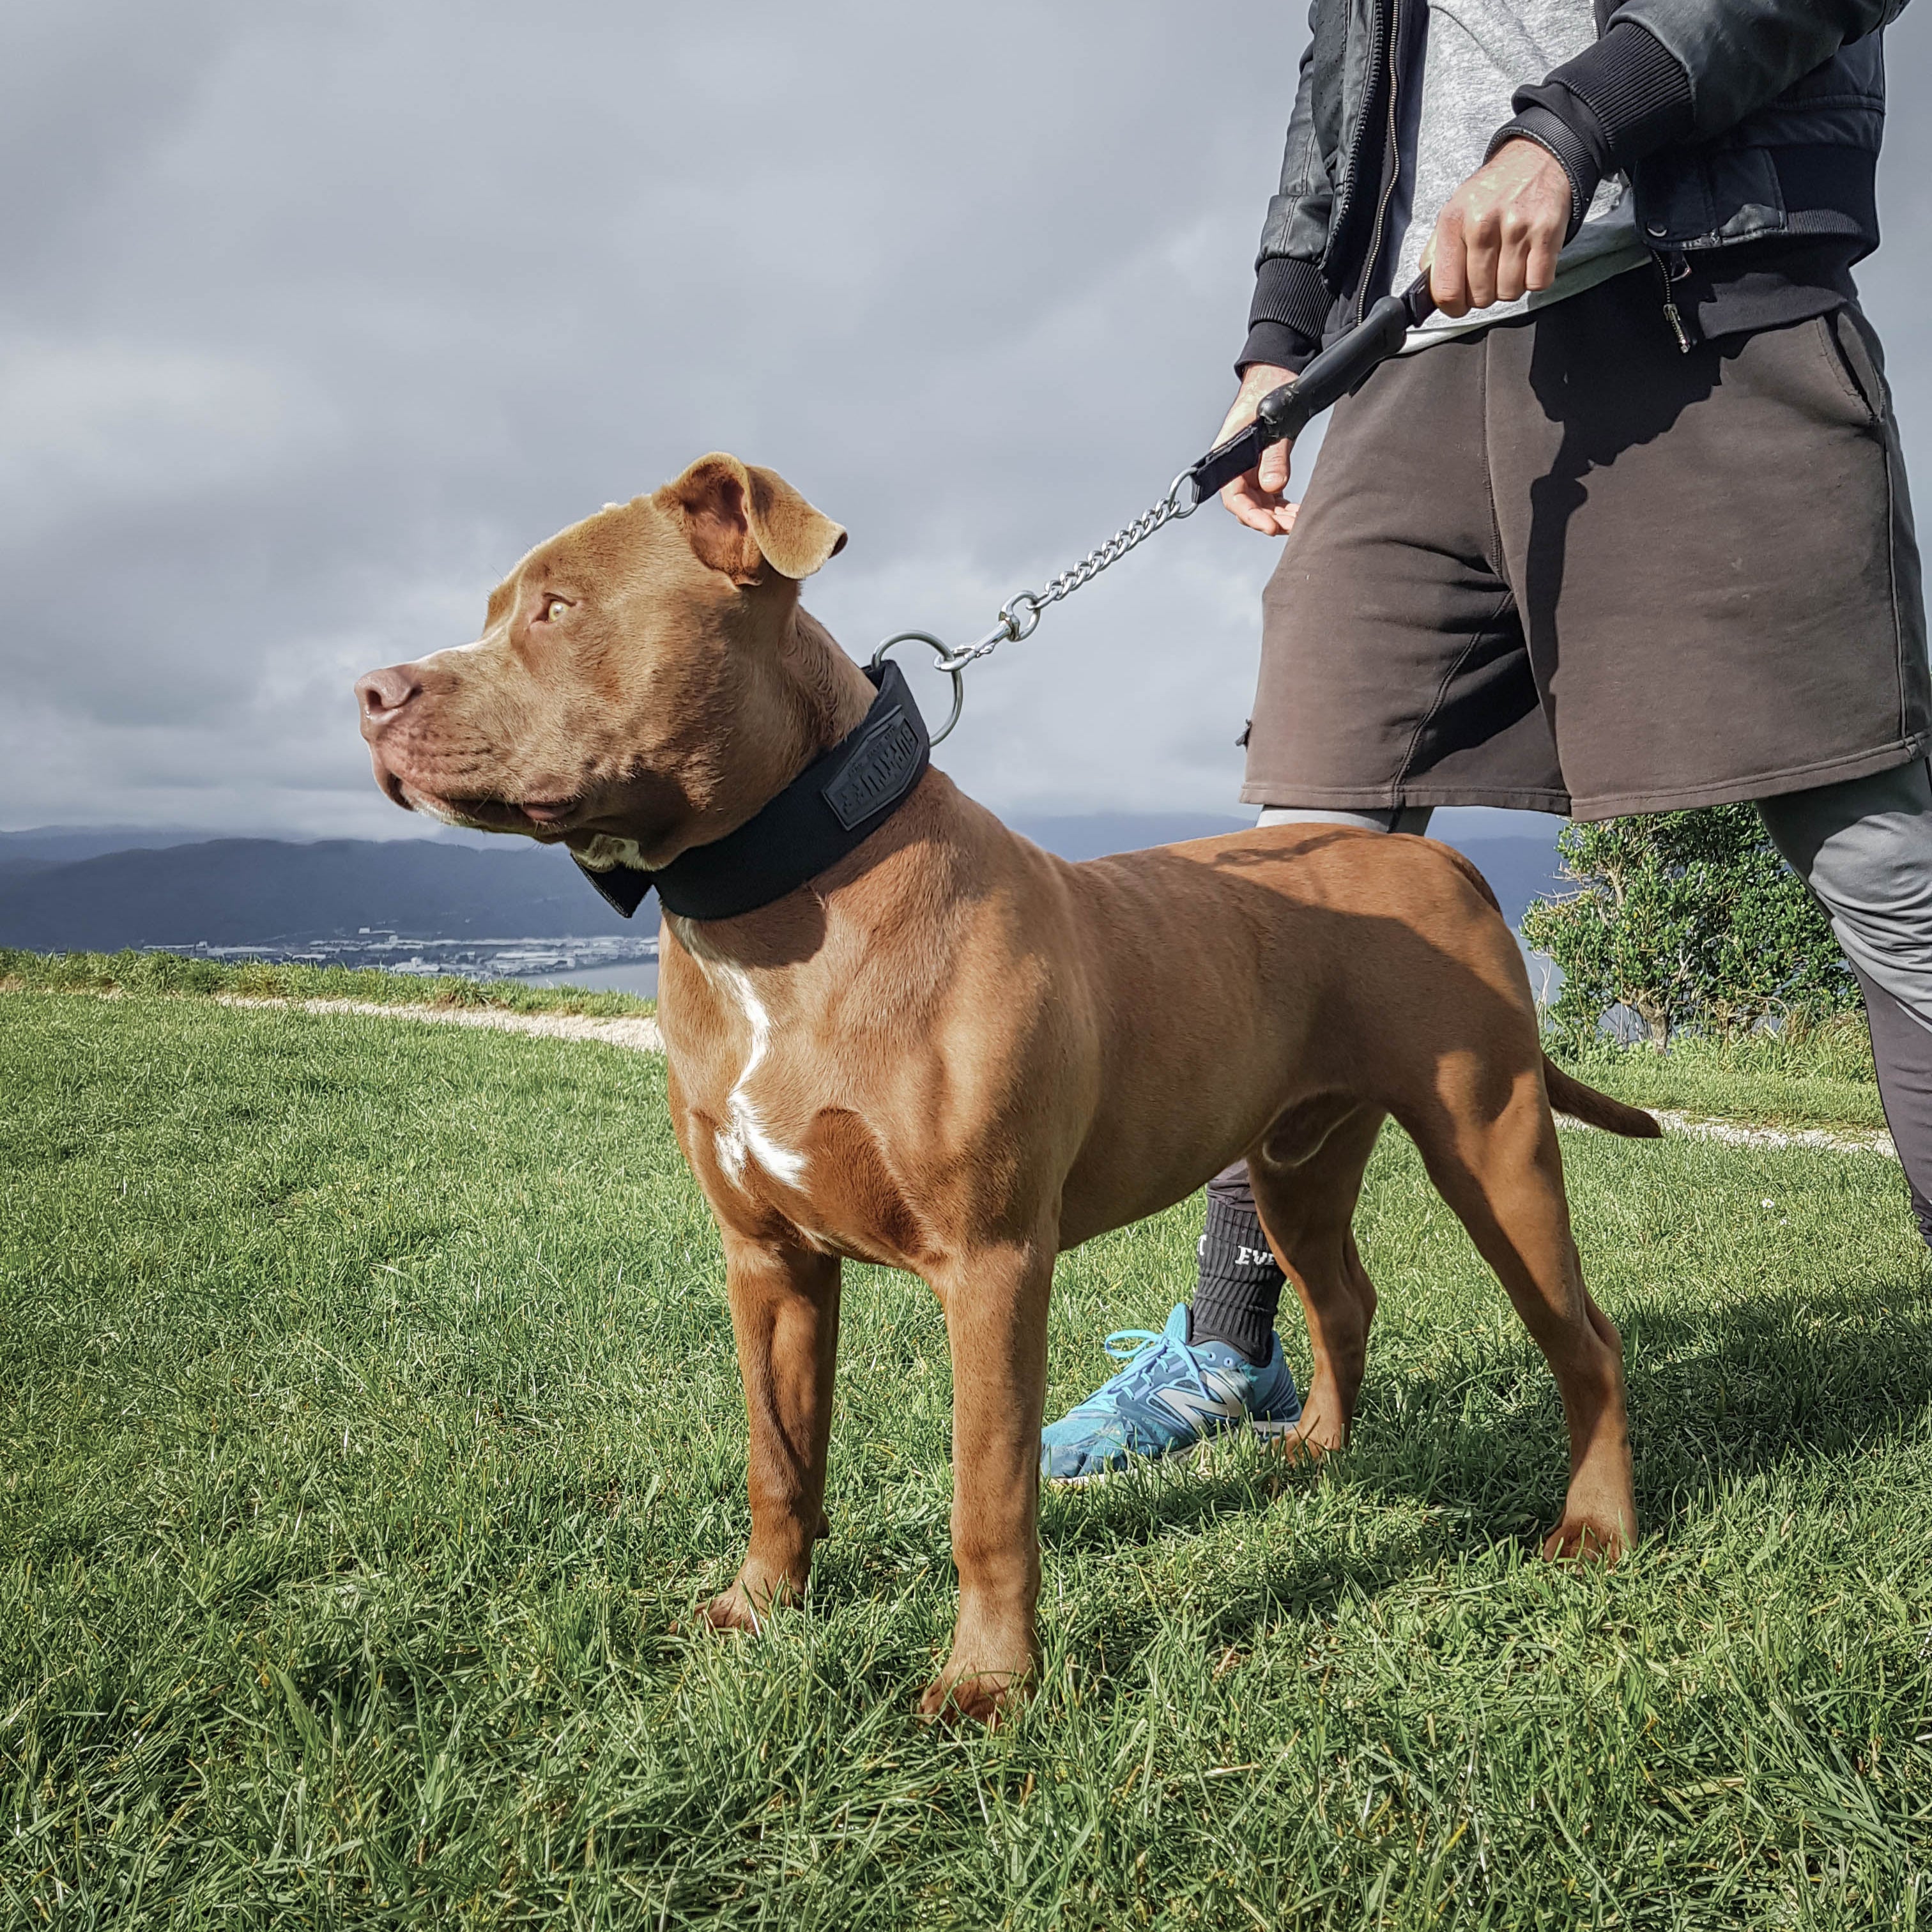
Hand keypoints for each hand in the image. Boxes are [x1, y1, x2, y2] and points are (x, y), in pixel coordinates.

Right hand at [1214, 362, 1299, 534]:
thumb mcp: (1272, 424)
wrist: (1276, 375)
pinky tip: (1298, 512)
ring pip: (1261, 505)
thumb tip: (1274, 486)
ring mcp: (1252, 471)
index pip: (1233, 496)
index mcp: (1228, 456)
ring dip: (1279, 517)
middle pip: (1248, 505)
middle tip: (1292, 527)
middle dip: (1269, 520)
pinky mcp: (1266, 471)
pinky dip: (1284, 507)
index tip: (1268, 526)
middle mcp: (1237, 468)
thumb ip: (1274, 456)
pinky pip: (1272, 498)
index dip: (1249, 515)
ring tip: (1299, 521)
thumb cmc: (1267, 392)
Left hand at [1423, 138, 1571, 317]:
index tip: (1458, 305)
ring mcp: (1517, 227)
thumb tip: (1427, 291)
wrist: (1536, 158)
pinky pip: (1537, 283)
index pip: (1446, 290)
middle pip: (1480, 297)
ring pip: (1509, 293)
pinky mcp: (1547, 232)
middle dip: (1484, 294)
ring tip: (1509, 264)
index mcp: (1454, 221)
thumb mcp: (1455, 212)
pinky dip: (1534, 280)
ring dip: (1510, 287)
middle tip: (1489, 274)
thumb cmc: (1492, 193)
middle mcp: (1483, 224)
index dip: (1452, 307)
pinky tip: (1529, 260)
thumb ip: (1437, 252)